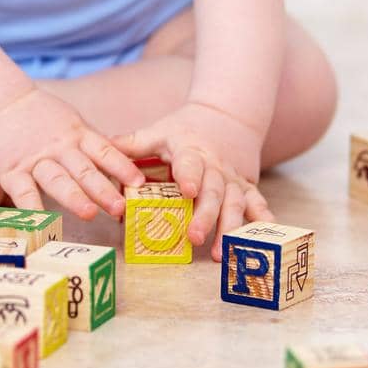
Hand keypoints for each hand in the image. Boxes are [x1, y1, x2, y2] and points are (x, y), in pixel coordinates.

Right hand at [0, 86, 148, 222]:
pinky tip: (41, 222)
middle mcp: (59, 148)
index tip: (139, 183)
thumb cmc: (41, 116)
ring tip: (90, 214)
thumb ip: (92, 144)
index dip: (122, 167)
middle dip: (103, 190)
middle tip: (121, 207)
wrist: (0, 103)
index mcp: (77, 135)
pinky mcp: (11, 171)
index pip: (104, 151)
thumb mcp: (72, 121)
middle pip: (84, 170)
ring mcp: (35, 160)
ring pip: (57, 180)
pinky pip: (23, 191)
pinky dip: (31, 207)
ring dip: (74, 198)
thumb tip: (124, 165)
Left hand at [111, 100, 273, 259]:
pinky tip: (266, 235)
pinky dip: (263, 219)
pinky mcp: (247, 187)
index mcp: (191, 152)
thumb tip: (101, 148)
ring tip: (222, 253)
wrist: (227, 115)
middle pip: (213, 192)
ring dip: (231, 228)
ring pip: (237, 204)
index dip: (189, 176)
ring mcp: (234, 179)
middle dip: (205, 216)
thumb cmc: (184, 129)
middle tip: (193, 237)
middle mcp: (215, 167)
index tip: (186, 190)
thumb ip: (131, 144)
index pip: (190, 164)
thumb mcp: (158, 131)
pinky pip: (258, 204)